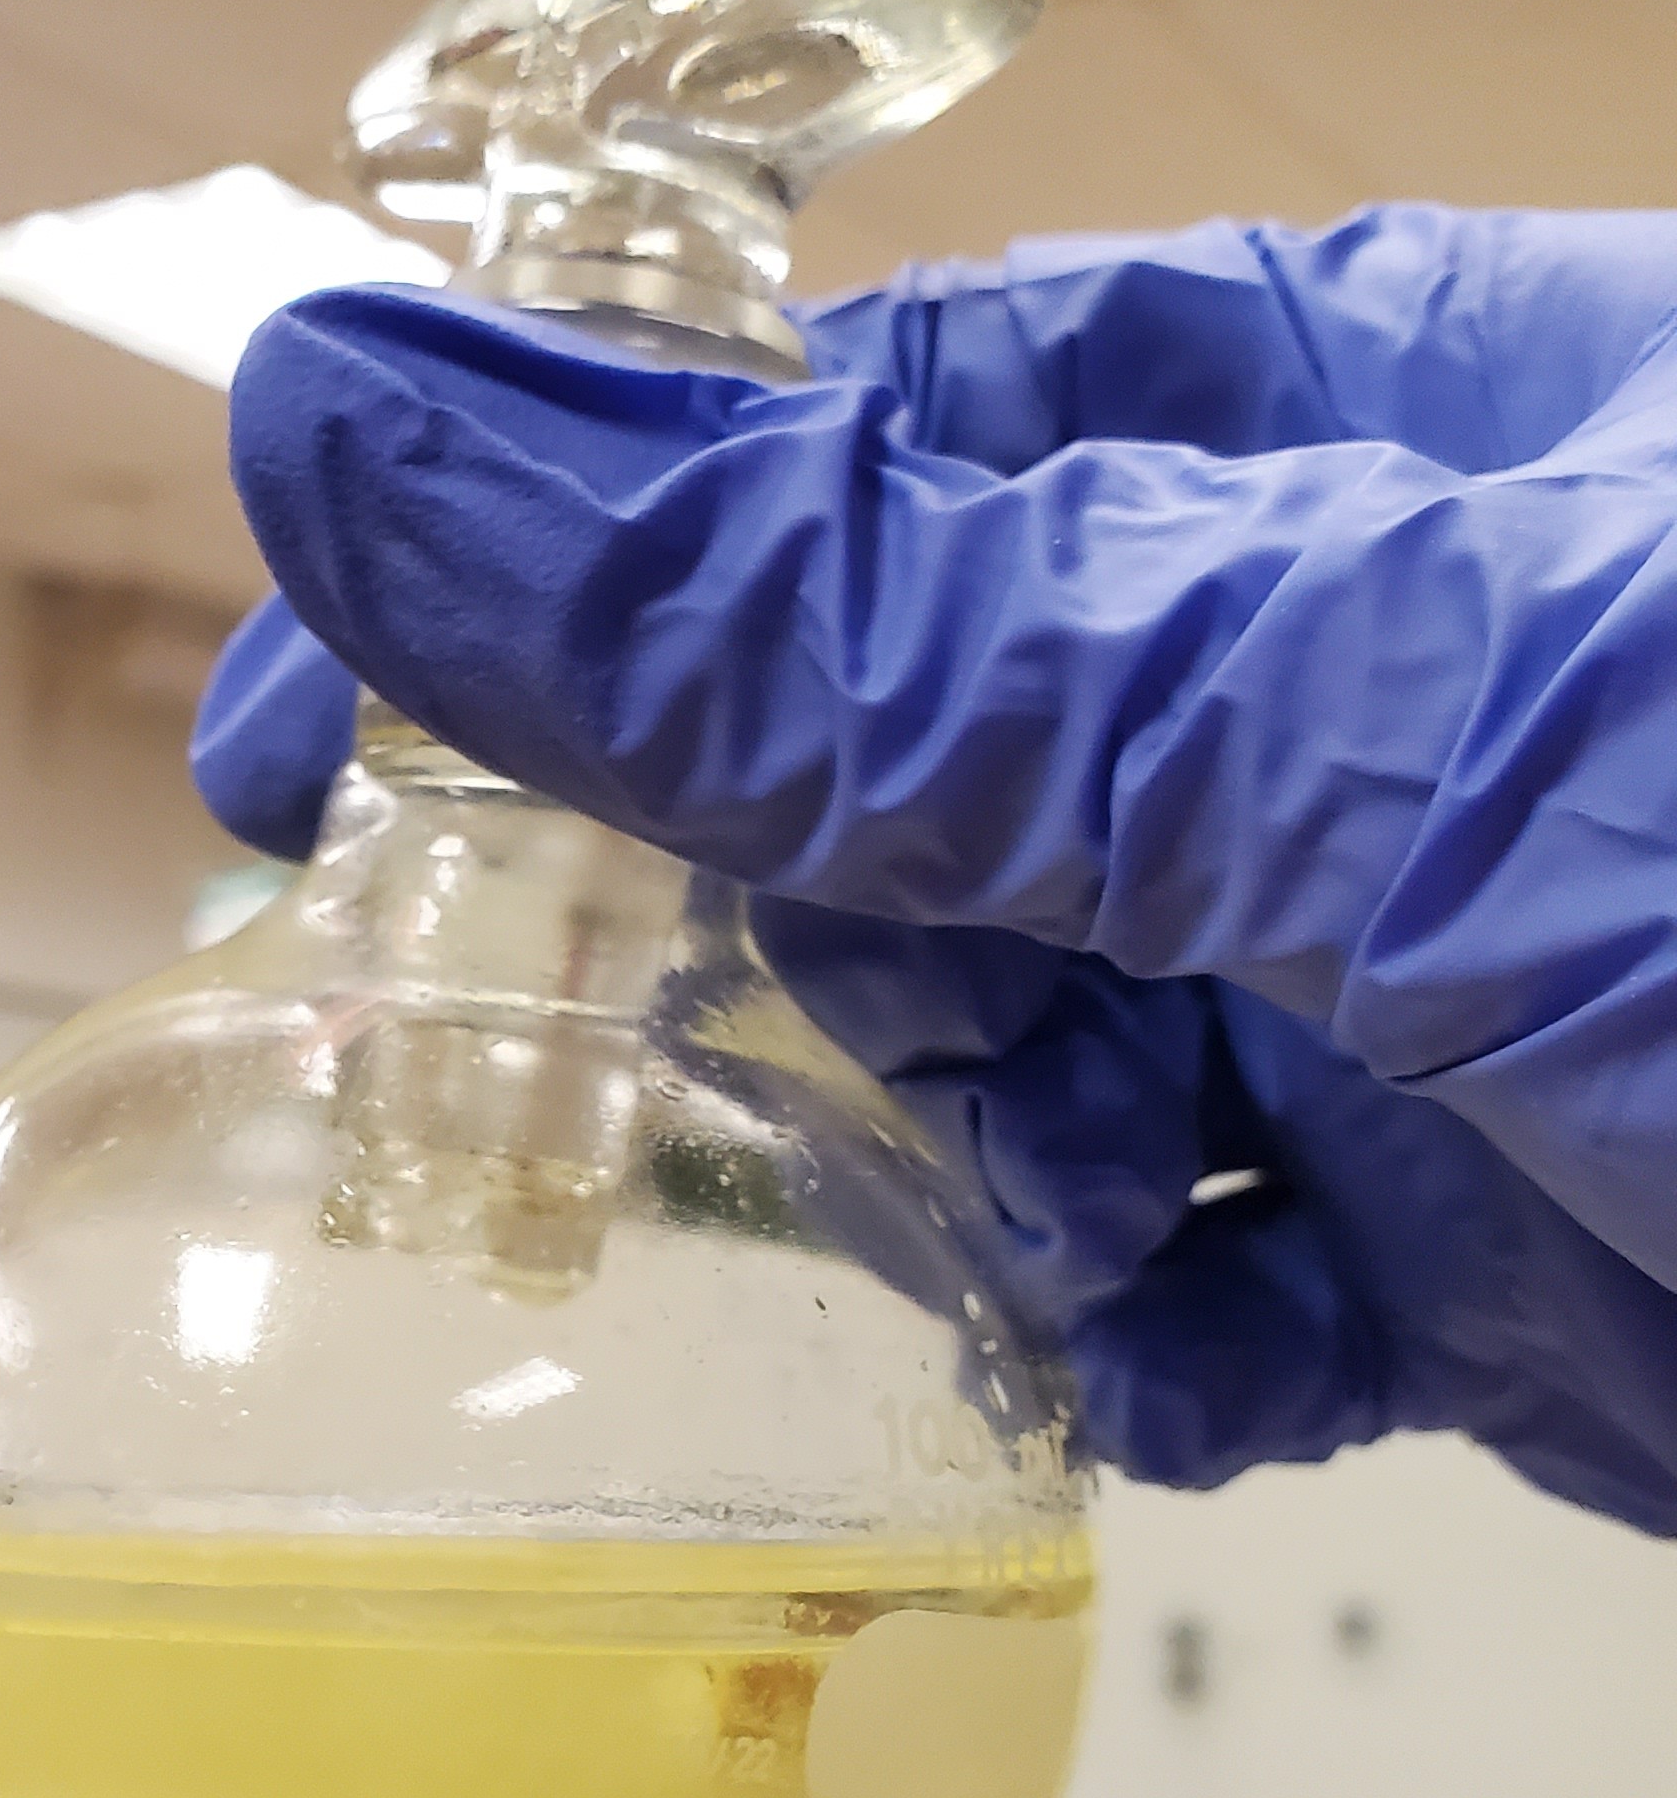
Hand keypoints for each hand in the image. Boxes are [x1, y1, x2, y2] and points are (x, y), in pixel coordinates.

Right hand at [200, 206, 1676, 1535]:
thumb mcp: (1353, 721)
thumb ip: (860, 633)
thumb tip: (368, 441)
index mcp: (1340, 421)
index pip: (833, 439)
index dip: (551, 586)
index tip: (310, 755)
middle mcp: (1355, 673)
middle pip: (897, 767)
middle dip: (801, 937)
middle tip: (753, 1056)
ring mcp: (1420, 959)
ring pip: (1025, 1045)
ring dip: (975, 1164)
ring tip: (1056, 1226)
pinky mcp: (1487, 1231)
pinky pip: (1200, 1293)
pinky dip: (1131, 1355)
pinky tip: (1144, 1376)